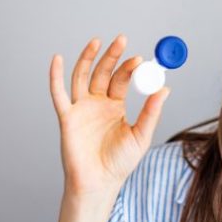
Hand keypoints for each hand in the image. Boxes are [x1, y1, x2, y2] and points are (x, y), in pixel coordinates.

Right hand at [49, 34, 169, 195]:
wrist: (99, 182)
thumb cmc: (120, 162)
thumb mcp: (141, 135)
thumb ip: (151, 112)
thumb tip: (165, 89)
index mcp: (115, 106)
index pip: (121, 80)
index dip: (129, 68)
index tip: (140, 59)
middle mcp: (97, 103)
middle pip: (103, 72)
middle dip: (111, 56)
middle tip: (122, 39)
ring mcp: (81, 108)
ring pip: (82, 76)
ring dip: (88, 58)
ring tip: (97, 41)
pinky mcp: (67, 117)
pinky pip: (59, 94)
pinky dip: (56, 76)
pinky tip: (58, 59)